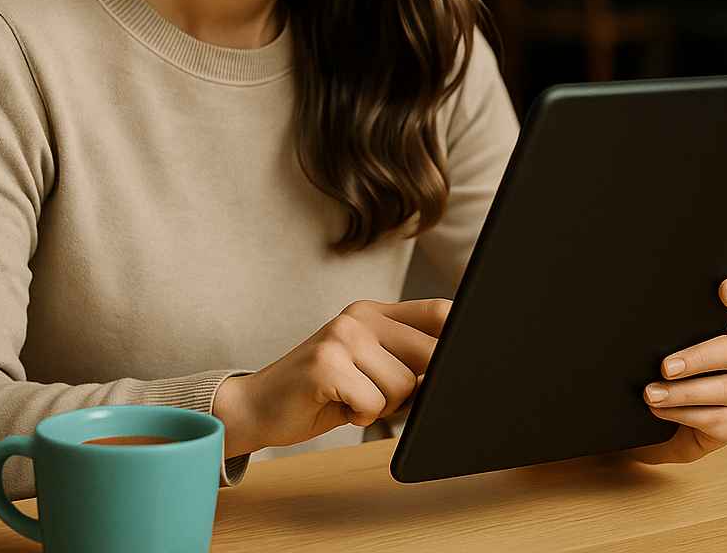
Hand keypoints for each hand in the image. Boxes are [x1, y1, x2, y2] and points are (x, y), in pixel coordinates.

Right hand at [227, 298, 446, 452]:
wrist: (257, 406)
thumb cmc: (322, 392)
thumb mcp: (367, 367)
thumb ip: (405, 360)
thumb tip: (453, 372)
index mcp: (373, 312)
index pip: (438, 312)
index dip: (460, 337)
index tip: (469, 359)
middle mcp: (359, 316)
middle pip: (429, 352)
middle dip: (417, 387)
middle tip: (379, 395)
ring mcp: (341, 337)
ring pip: (403, 385)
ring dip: (382, 406)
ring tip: (352, 398)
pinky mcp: (325, 365)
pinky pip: (373, 403)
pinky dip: (360, 415)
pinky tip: (337, 405)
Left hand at [626, 274, 726, 464]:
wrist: (662, 416)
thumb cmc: (661, 361)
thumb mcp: (664, 336)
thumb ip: (665, 322)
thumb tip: (633, 313)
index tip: (723, 292)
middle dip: (700, 358)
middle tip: (666, 366)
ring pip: (726, 388)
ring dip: (684, 392)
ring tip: (651, 394)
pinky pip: (716, 418)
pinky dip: (682, 414)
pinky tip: (658, 409)